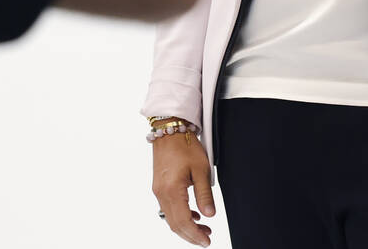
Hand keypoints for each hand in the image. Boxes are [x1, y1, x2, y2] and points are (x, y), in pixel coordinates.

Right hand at [151, 130, 215, 245]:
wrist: (169, 130)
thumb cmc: (184, 145)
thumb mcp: (201, 169)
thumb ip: (205, 194)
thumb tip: (209, 215)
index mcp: (172, 190)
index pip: (183, 222)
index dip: (195, 235)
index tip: (206, 241)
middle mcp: (161, 193)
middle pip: (174, 224)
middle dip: (190, 235)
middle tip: (206, 239)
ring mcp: (158, 190)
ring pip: (170, 218)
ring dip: (185, 227)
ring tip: (202, 228)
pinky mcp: (159, 186)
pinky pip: (167, 208)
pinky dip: (179, 216)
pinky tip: (192, 214)